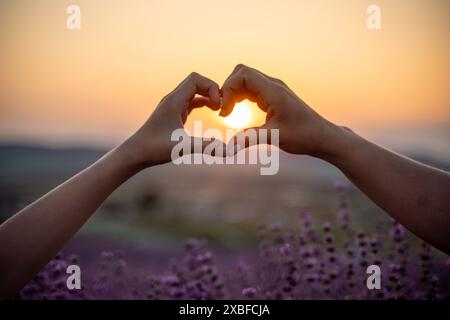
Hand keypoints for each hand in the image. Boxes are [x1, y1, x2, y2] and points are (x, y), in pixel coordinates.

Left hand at [122, 72, 222, 167]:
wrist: (136, 153)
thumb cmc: (154, 149)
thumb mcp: (183, 148)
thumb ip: (206, 147)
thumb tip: (230, 151)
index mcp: (173, 101)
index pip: (195, 79)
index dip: (210, 87)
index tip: (218, 105)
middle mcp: (172, 99)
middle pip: (196, 81)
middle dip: (212, 90)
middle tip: (222, 106)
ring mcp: (173, 105)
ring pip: (194, 90)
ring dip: (208, 95)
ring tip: (219, 110)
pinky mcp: (174, 112)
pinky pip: (191, 100)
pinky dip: (203, 102)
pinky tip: (212, 113)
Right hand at [220, 64, 340, 158]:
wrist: (322, 137)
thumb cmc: (304, 136)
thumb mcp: (275, 138)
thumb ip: (250, 139)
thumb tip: (228, 148)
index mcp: (274, 91)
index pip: (243, 75)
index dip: (228, 89)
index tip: (225, 111)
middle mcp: (273, 86)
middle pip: (242, 73)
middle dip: (228, 89)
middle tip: (225, 111)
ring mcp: (273, 90)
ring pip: (246, 80)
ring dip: (234, 93)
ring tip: (229, 112)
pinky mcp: (273, 97)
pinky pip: (252, 89)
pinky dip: (241, 96)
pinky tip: (239, 112)